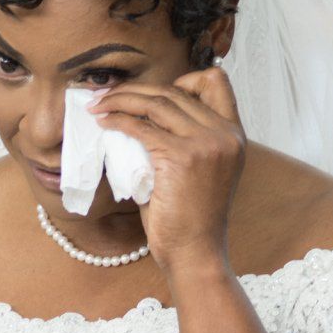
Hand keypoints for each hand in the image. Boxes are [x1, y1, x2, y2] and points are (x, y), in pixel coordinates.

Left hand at [90, 66, 247, 279]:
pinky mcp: (182, 157)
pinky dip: (117, 120)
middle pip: (176, 90)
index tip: (152, 94)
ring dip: (121, 99)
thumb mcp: (199, 171)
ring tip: (98, 106)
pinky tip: (103, 122)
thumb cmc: (190, 219)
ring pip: (157, 101)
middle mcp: (225, 134)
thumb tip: (141, 116)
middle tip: (107, 96)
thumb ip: (183, 139)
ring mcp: (206, 143)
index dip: (183, 79)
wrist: (195, 254)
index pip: (216, 82)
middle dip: (135, 89)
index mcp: (234, 135)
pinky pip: (141, 127)